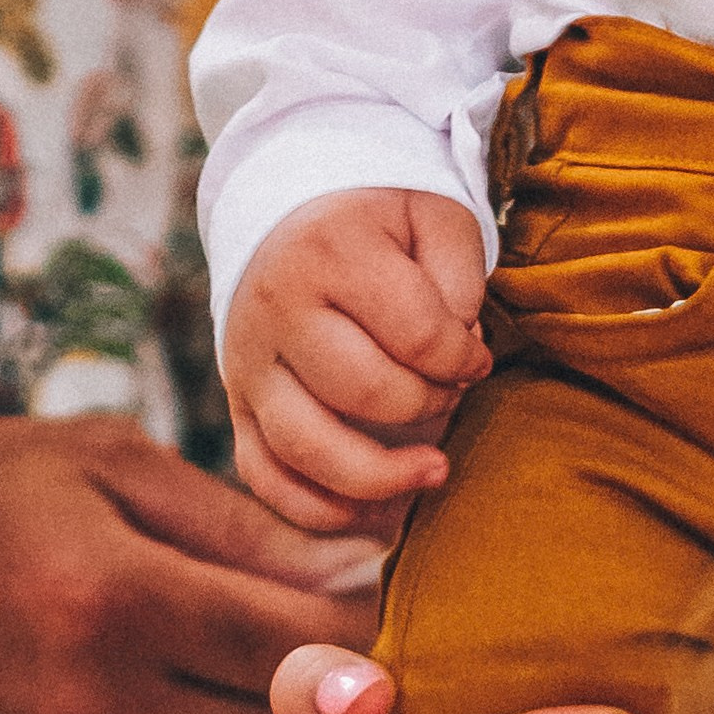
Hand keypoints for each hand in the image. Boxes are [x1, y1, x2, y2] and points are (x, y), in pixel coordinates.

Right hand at [0, 414, 382, 713]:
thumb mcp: (103, 458)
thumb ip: (238, 520)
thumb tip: (364, 566)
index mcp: (120, 597)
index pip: (304, 645)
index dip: (368, 627)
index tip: (387, 599)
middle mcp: (98, 713)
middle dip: (345, 699)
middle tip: (366, 656)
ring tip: (298, 701)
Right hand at [228, 192, 494, 533]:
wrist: (291, 205)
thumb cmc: (378, 216)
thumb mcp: (433, 213)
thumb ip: (461, 277)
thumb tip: (462, 356)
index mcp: (331, 249)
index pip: (418, 335)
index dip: (465, 360)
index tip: (478, 359)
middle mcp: (277, 306)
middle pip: (366, 393)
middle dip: (430, 405)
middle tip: (452, 392)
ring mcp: (246, 360)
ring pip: (308, 449)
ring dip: (381, 478)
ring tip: (434, 471)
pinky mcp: (235, 401)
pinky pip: (266, 476)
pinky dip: (318, 508)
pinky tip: (371, 506)